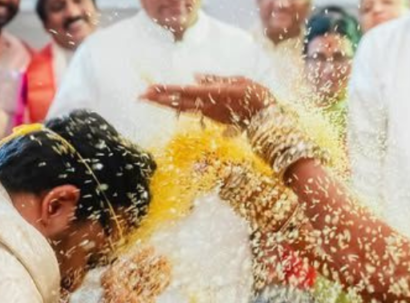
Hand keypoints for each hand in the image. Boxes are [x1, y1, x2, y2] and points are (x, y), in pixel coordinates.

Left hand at [97, 248, 171, 302]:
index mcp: (113, 286)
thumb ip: (110, 287)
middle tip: (164, 255)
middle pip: (137, 272)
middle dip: (150, 263)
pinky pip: (152, 293)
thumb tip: (108, 272)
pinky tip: (170, 278)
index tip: (151, 249)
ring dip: (157, 272)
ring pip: (146, 281)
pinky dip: (160, 285)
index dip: (138, 257)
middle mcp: (122, 291)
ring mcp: (132, 300)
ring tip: (170, 263)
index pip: (127, 266)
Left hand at [140, 75, 274, 127]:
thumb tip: (194, 77)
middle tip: (140, 96)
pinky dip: (179, 106)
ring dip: (166, 103)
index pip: (184, 92)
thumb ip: (214, 79)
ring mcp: (210, 114)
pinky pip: (193, 110)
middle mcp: (208, 106)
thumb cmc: (256, 96)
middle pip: (179, 103)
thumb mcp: (236, 81)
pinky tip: (171, 102)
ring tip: (150, 98)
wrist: (268, 120)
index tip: (150, 90)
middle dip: (159, 99)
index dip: (166, 91)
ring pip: (183, 108)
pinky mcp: (213, 118)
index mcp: (213, 95)